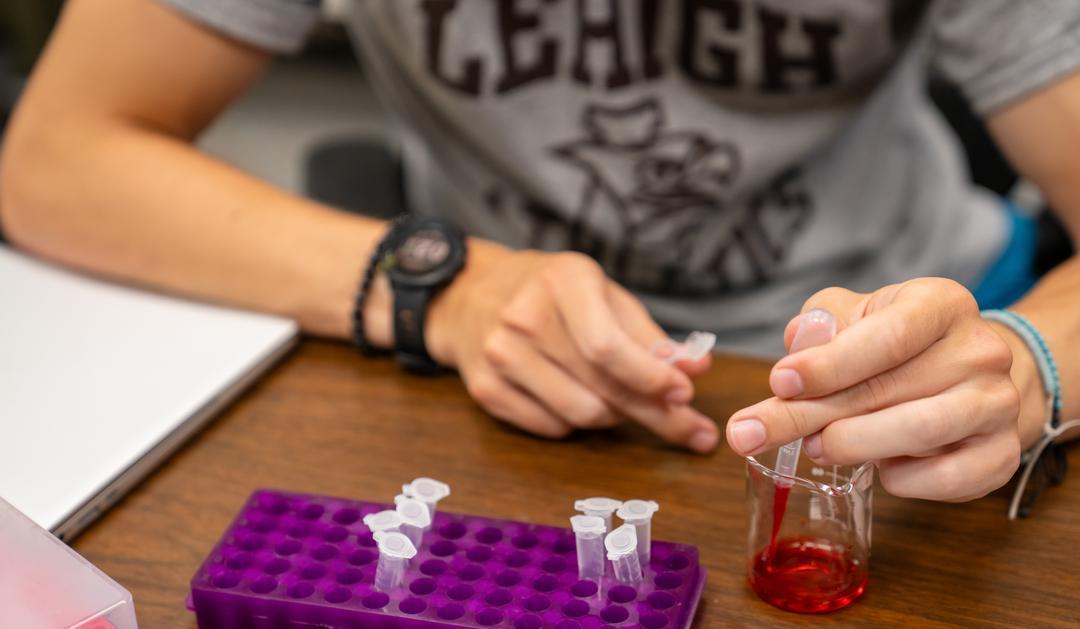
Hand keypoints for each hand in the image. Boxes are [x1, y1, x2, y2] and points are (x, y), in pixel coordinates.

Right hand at [425, 242, 717, 451]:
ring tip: (627, 405)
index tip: (685, 394)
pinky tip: (580, 400)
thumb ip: (648, 334)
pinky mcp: (485, 390)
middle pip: (601, 387)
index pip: (608, 346)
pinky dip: (577, 424)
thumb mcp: (601, 294)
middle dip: (655, 414)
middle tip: (692, 431)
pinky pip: (551, 427)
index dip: (651, 377)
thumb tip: (696, 369)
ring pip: (580, 414)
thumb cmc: (549, 293)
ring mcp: (499, 356)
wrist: (467, 296)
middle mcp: (524, 317)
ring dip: (616, 418)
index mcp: (562, 282)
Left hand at [725, 278, 1022, 500]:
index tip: (780, 382)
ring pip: (917, 433)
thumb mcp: (855, 316)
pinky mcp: (1001, 455)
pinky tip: (878, 467)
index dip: (829, 364)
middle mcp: (980, 351)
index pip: (887, 335)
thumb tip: (798, 345)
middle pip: (887, 389)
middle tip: (754, 433)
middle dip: (810, 414)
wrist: (974, 377)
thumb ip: (821, 325)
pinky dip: (899, 479)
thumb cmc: (898, 344)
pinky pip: (943, 478)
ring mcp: (997, 404)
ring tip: (816, 446)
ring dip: (853, 445)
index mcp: (941, 304)